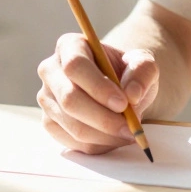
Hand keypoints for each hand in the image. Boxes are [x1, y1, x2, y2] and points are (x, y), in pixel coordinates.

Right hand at [37, 33, 158, 153]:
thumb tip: (132, 94)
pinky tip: (114, 137)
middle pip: (69, 99)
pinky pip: (72, 141)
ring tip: (128, 132)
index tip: (123, 103)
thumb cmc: (128, 73)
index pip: (75, 66)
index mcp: (70, 46)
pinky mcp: (49, 122)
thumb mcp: (143, 65)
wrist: (119, 89)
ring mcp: (46, 98)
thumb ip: (142, 72)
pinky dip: (98, 145)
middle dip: (103, 118)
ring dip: (105, 135)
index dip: (98, 87)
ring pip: (72, 125)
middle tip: (130, 127)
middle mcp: (51, 70)